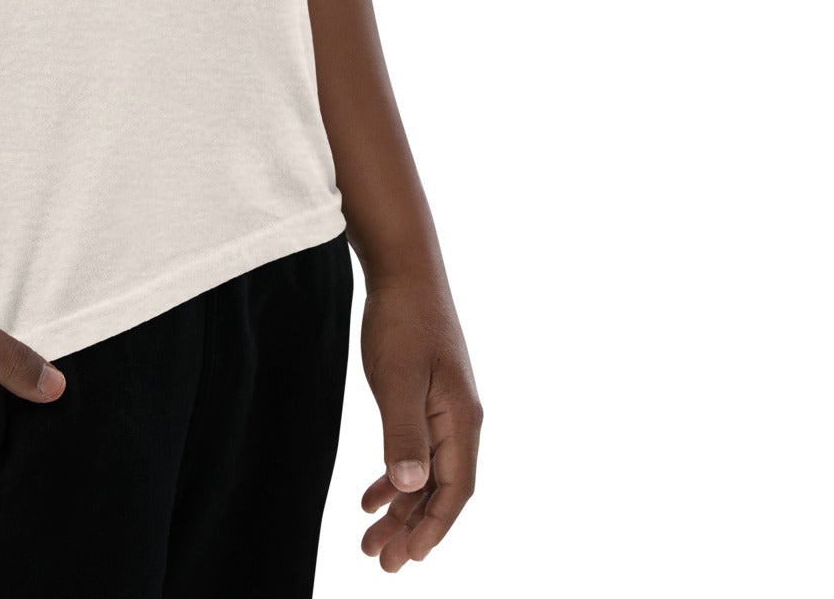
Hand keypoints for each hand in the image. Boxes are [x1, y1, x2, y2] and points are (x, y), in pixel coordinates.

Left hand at [356, 269, 481, 570]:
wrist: (404, 270)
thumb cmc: (402, 321)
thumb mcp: (397, 380)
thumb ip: (404, 433)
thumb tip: (412, 487)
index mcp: (462, 420)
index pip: (455, 491)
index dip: (433, 528)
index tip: (409, 559)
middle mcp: (460, 420)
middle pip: (441, 490)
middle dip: (413, 529)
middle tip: (381, 562)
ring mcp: (444, 408)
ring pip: (426, 473)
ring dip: (401, 508)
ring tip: (371, 540)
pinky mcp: (426, 397)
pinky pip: (416, 450)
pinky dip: (396, 476)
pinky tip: (371, 496)